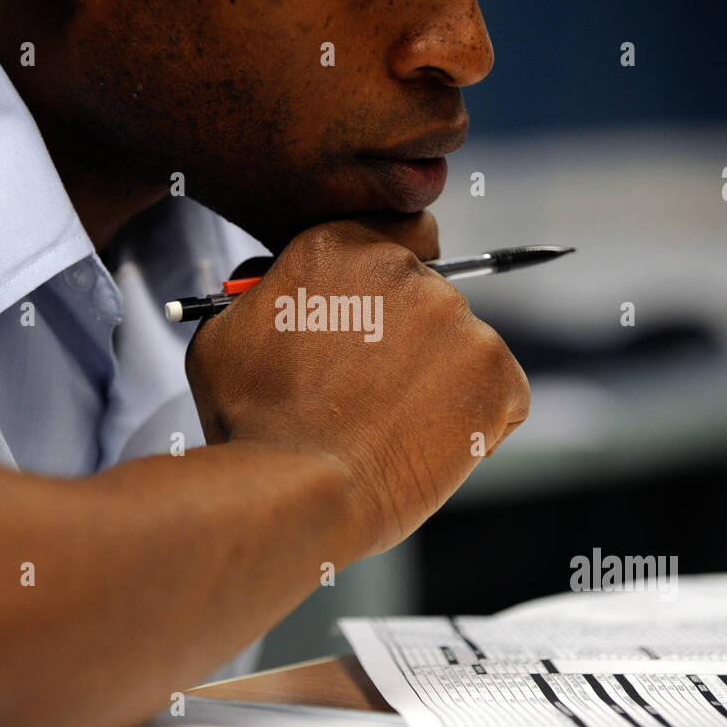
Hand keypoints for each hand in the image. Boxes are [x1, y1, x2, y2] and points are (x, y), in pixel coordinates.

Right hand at [186, 212, 530, 555]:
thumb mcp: (225, 336)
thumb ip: (262, 300)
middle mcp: (406, 269)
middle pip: (427, 295)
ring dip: (438, 382)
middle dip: (407, 340)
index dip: (390, 281)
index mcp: (340, 246)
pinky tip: (429, 446)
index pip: (395, 236)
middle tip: (371, 394)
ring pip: (462, 347)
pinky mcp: (495, 372)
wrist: (298, 489)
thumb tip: (276, 297)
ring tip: (390, 430)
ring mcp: (457, 319)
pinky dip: (477, 422)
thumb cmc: (254, 424)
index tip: (381, 313)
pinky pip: (501, 393)